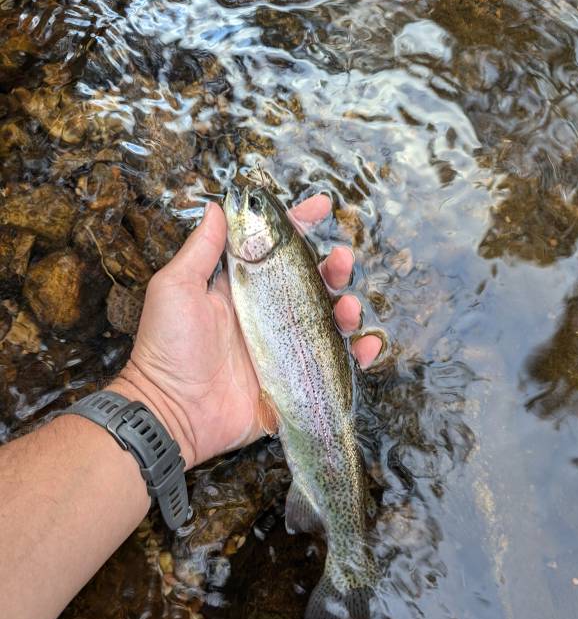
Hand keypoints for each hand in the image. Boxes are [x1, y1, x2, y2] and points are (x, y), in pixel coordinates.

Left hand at [111, 195, 381, 467]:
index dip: (299, 227)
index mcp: (241, 290)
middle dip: (333, 268)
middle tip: (342, 260)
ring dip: (347, 309)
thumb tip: (218, 207)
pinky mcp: (294, 382)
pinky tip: (368, 346)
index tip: (322, 206)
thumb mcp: (176, 288)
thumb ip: (202, 250)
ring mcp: (282, 350)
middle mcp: (266, 316)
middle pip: (311, 284)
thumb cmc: (168, 347)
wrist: (173, 412)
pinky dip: (357, 356)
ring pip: (327, 322)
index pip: (275, 251)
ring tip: (349, 307)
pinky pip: (333, 366)